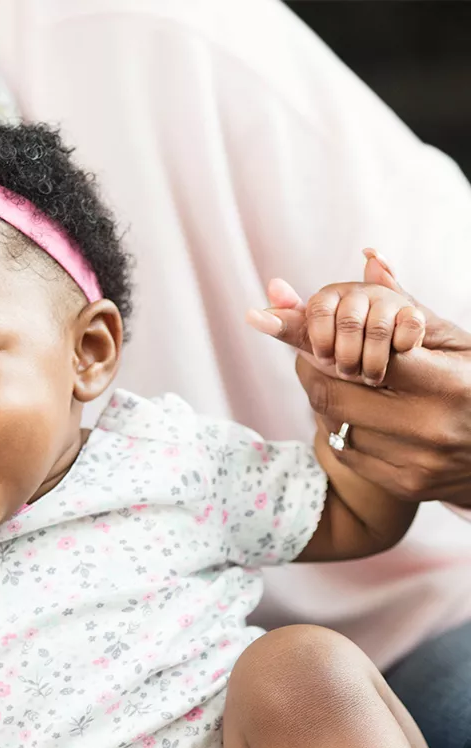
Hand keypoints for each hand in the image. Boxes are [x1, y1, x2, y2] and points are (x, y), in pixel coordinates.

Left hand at [250, 250, 470, 506]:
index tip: (301, 335)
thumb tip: (367, 257)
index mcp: (446, 384)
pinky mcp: (402, 485)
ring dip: (324, 399)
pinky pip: (345, 452)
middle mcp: (428, 428)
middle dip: (312, 371)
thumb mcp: (452, 341)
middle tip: (314, 355)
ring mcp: (414, 463)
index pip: (360, 358)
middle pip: (333, 395)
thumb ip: (404, 305)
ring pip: (333, 425)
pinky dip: (339, 428)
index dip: (321, 344)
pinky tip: (356, 414)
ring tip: (339, 382)